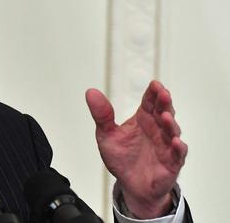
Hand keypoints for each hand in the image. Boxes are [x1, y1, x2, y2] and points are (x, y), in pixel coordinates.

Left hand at [85, 81, 187, 218]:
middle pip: (164, 112)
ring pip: (173, 131)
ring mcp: (166, 145)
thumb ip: (102, 115)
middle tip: (163, 94)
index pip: (150, 102)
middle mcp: (157, 129)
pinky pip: (178, 154)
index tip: (155, 84)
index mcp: (143, 119)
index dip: (153, 93)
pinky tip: (175, 142)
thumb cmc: (121, 158)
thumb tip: (90, 92)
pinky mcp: (172, 162)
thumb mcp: (107, 135)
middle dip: (164, 103)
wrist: (130, 184)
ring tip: (165, 117)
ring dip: (170, 123)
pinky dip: (178, 148)